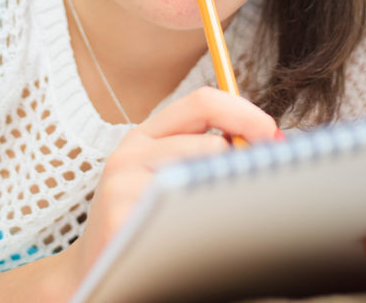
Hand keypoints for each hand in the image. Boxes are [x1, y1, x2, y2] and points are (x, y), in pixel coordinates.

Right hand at [65, 87, 281, 282]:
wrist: (94, 264)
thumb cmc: (141, 218)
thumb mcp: (165, 173)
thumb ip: (203, 150)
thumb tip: (266, 140)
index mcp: (147, 134)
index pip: (202, 101)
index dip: (244, 112)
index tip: (271, 134)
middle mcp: (132, 150)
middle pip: (209, 139)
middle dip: (246, 156)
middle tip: (264, 175)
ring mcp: (123, 182)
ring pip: (200, 172)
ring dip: (224, 190)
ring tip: (224, 211)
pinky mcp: (121, 215)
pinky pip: (182, 209)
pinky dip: (203, 219)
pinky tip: (198, 232)